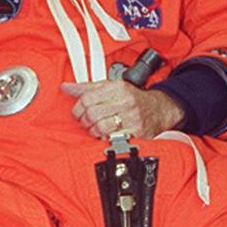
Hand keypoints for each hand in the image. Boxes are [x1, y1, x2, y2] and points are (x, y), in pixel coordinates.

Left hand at [62, 79, 183, 140]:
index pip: (87, 98)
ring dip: (93, 131)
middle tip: (86, 121)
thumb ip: (87, 88)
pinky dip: (105, 139)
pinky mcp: (136, 133)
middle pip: (92, 114)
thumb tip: (67, 87)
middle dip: (84, 120)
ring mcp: (132, 118)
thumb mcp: (111, 87)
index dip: (77, 108)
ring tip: (96, 128)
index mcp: (117, 88)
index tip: (77, 112)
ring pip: (100, 127)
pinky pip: (112, 139)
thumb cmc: (132, 98)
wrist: (159, 109)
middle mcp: (125, 102)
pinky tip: (106, 134)